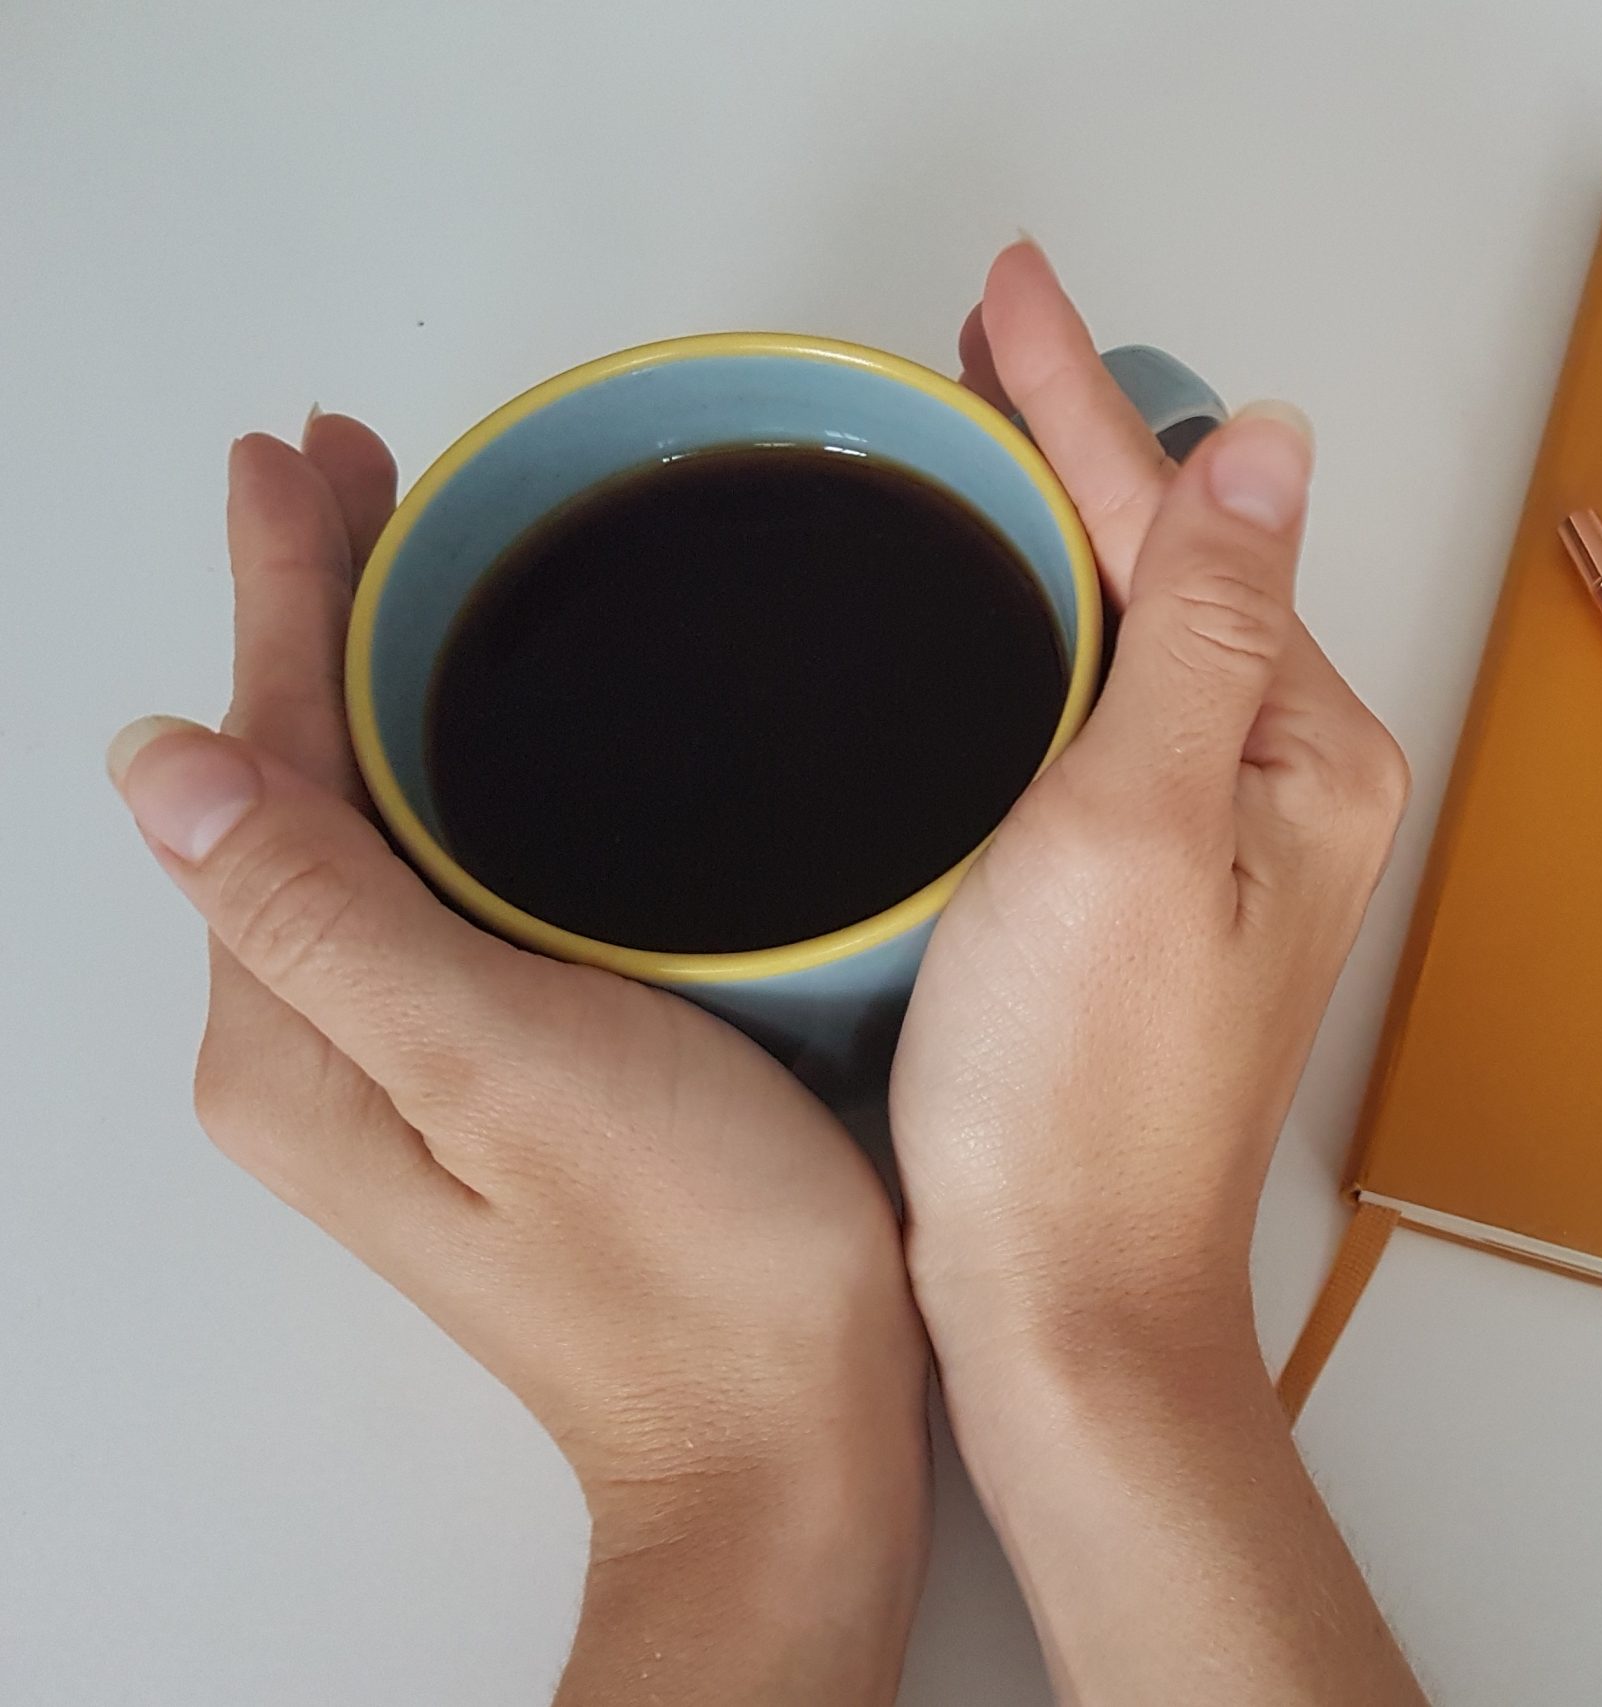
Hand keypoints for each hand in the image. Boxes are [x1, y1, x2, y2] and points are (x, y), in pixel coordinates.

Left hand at [111, 422, 927, 1705]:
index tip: (299, 455)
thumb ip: (325, 917)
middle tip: (351, 470)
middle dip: (312, 618)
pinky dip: (449, 776)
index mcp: (290, 1037)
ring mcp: (401, 1070)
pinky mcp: (493, 1080)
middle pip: (296, 786)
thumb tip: (154, 759)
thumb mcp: (497, 1071)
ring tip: (415, 557)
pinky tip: (500, 730)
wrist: (787, 1444)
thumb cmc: (688, 1260)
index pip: (262, 767)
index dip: (278, 599)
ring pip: (364, 829)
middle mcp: (312, 1048)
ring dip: (379, 684)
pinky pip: (434, 887)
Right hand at [891, 244, 1426, 1704]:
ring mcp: (1219, 846)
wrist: (1062, 1300)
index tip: (1003, 286)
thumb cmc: (1081, 1088)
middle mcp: (1286, 787)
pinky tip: (984, 610)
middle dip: (1070, 447)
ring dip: (1053, 533)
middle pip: (1167, 571)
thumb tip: (1267, 444)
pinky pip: (1099, 721)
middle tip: (974, 335)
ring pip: (1130, 640)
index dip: (1079, 401)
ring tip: (970, 432)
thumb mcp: (1138, 821)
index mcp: (1307, 752)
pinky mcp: (1144, 898)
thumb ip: (1198, 625)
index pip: (1181, 531)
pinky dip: (1039, 641)